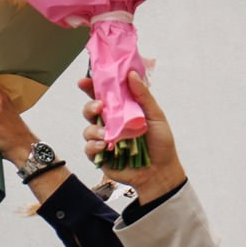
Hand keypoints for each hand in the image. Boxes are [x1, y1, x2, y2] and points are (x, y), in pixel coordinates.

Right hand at [81, 73, 185, 204]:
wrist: (159, 171)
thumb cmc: (160, 143)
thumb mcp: (155, 115)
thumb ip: (142, 95)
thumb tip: (131, 74)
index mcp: (122, 111)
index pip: (105, 96)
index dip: (93, 87)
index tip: (85, 81)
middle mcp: (111, 124)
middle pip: (91, 110)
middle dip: (90, 107)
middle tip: (98, 107)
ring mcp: (104, 139)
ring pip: (87, 129)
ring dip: (94, 129)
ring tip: (106, 135)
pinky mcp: (100, 156)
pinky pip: (88, 147)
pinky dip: (93, 146)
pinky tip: (104, 146)